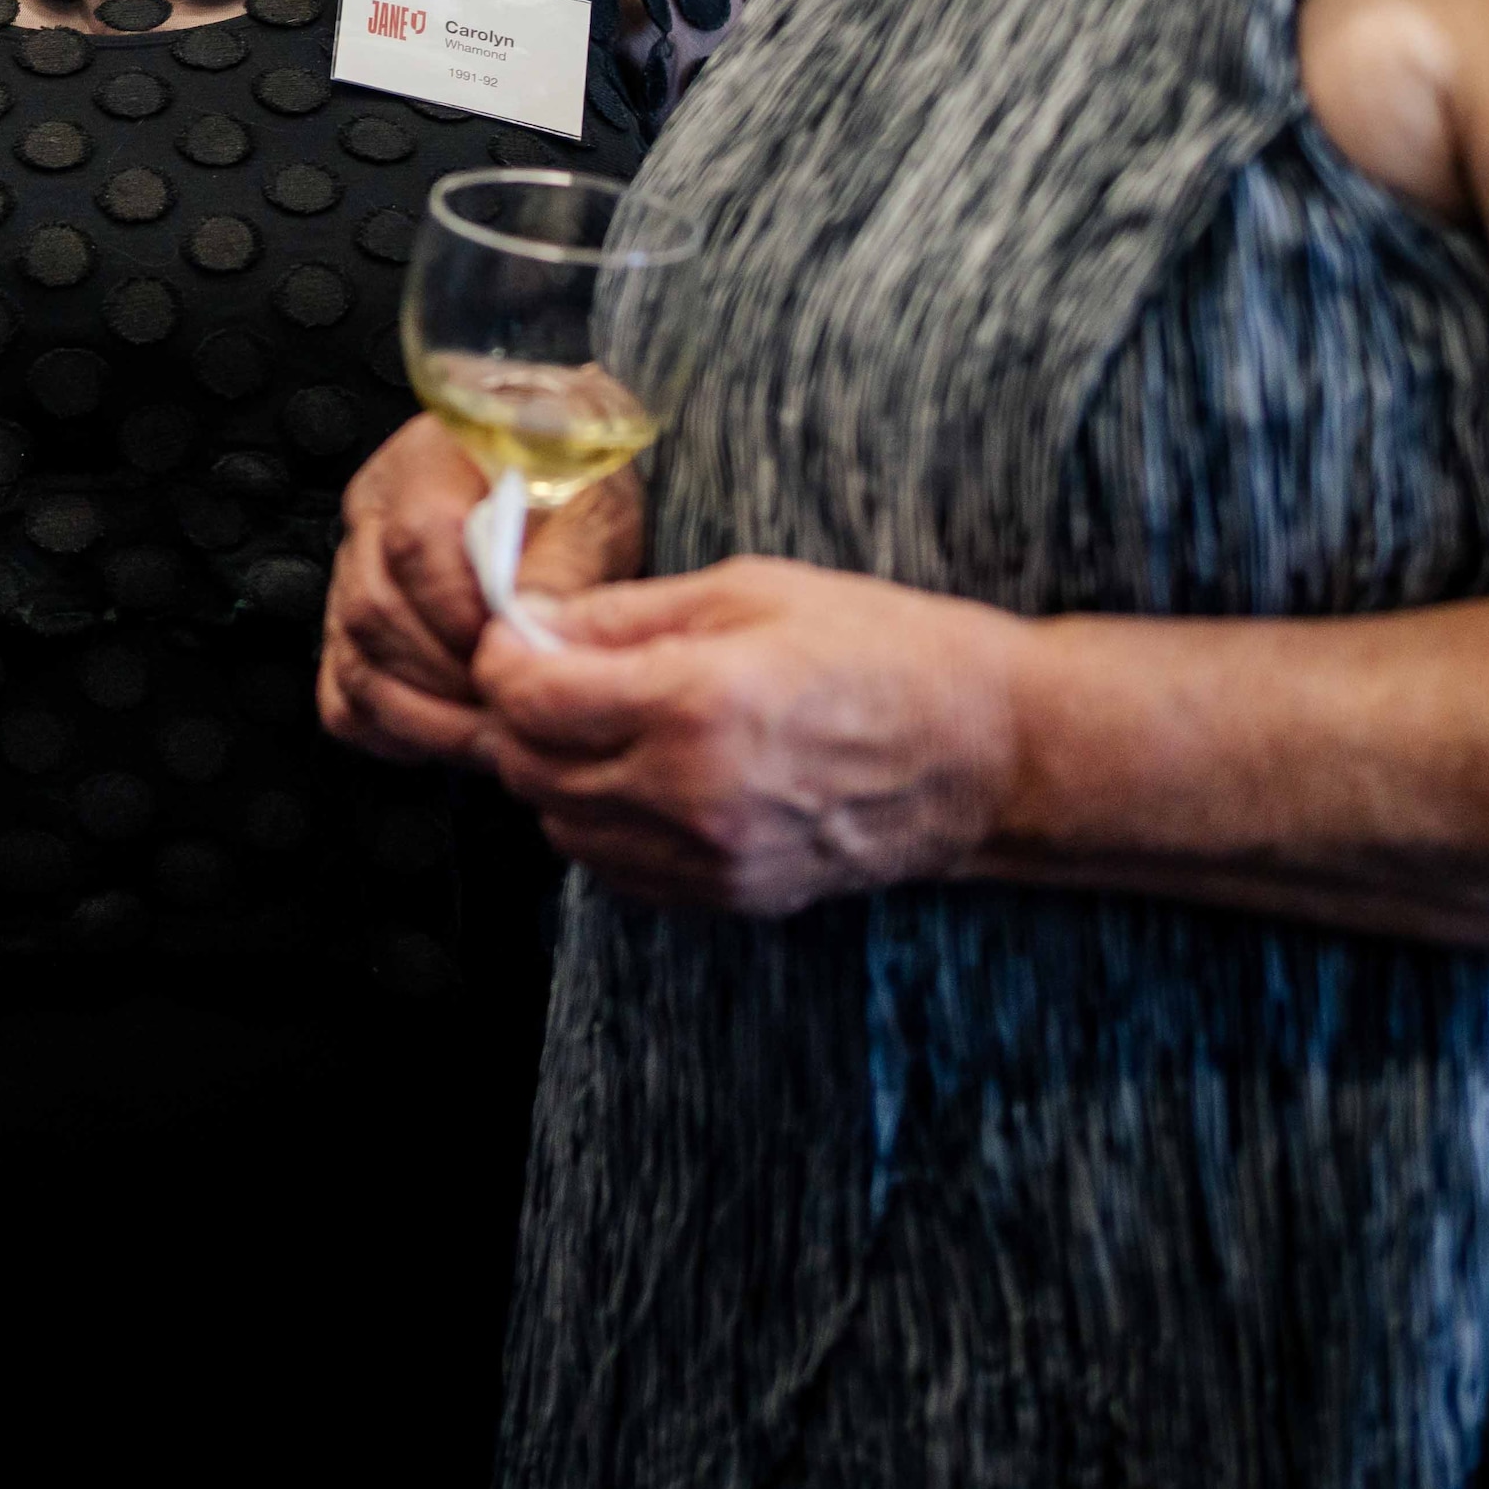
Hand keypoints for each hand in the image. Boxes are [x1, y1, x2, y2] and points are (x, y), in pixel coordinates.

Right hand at [317, 416, 640, 768]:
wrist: (562, 488)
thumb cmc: (575, 488)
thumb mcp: (595, 505)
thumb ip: (566, 561)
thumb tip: (532, 626)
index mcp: (426, 462)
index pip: (415, 540)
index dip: (462, 611)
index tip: (518, 647)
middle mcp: (372, 515)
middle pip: (375, 611)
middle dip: (451, 678)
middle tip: (517, 708)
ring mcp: (350, 574)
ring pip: (355, 662)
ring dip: (429, 717)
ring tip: (497, 732)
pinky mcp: (348, 629)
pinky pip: (344, 700)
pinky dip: (395, 732)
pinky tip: (452, 733)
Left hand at [470, 556, 1026, 915]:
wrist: (985, 754)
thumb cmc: (882, 649)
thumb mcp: (751, 592)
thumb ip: (628, 615)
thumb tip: (533, 621)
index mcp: (695, 705)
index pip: (527, 699)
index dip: (502, 657)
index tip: (518, 633)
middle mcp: (690, 796)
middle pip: (528, 769)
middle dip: (518, 715)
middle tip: (550, 670)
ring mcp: (710, 860)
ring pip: (561, 827)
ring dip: (555, 771)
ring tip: (600, 719)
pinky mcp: (728, 897)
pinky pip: (614, 868)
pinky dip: (601, 821)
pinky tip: (641, 772)